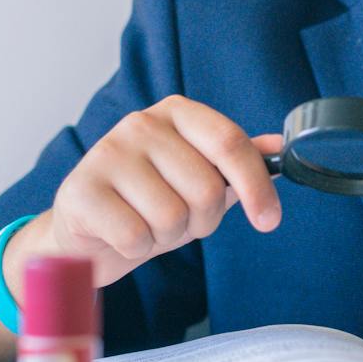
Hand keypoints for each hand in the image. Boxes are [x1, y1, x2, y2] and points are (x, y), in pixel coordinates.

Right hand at [13, 95, 283, 288]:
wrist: (86, 231)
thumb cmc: (148, 202)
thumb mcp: (198, 179)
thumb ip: (238, 161)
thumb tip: (282, 147)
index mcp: (177, 112)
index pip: (230, 143)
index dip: (256, 186)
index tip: (270, 221)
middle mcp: (140, 123)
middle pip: (205, 189)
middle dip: (201, 221)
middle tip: (178, 221)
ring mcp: (106, 153)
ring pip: (172, 216)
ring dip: (167, 237)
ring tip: (147, 226)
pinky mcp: (80, 191)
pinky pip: (136, 236)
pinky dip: (137, 249)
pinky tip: (122, 237)